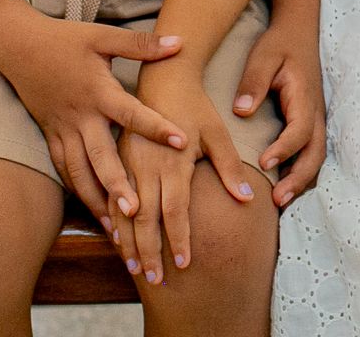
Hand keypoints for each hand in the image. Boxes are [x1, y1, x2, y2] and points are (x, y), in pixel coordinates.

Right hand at [0, 1, 186, 228]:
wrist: (18, 45)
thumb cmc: (65, 39)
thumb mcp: (103, 35)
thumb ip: (141, 44)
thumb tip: (180, 42)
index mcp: (98, 91)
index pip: (131, 113)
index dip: (156, 127)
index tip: (181, 142)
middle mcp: (80, 116)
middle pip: (100, 156)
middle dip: (118, 185)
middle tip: (137, 211)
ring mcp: (62, 130)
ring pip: (79, 172)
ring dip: (97, 200)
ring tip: (116, 228)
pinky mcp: (50, 136)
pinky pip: (63, 169)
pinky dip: (77, 191)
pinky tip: (93, 210)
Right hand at [115, 76, 254, 283]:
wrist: (162, 78)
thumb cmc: (194, 106)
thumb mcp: (217, 133)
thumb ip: (229, 168)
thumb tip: (247, 199)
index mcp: (173, 162)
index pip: (175, 210)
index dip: (179, 239)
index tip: (185, 264)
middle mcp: (147, 166)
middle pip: (146, 219)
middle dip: (150, 251)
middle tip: (156, 280)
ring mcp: (129, 163)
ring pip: (125, 212)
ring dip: (129, 241)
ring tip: (134, 268)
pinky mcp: (119, 159)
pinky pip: (112, 196)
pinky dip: (114, 220)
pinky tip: (117, 239)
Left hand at [233, 21, 326, 207]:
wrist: (299, 33)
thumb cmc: (279, 45)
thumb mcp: (263, 56)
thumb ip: (253, 82)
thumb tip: (242, 111)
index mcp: (304, 97)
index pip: (299, 130)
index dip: (284, 149)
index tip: (263, 162)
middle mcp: (316, 113)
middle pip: (315, 154)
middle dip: (298, 179)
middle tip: (277, 199)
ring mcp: (316, 120)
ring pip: (315, 158)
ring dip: (301, 181)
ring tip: (279, 202)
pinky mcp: (310, 124)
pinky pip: (310, 154)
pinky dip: (300, 173)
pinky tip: (282, 188)